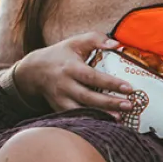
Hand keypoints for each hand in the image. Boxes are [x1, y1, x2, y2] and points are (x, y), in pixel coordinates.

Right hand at [14, 31, 134, 113]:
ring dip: (101, 115)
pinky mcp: (58, 109)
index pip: (92, 77)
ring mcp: (60, 99)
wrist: (33, 71)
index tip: (129, 88)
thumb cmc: (61, 54)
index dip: (110, 83)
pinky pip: (75, 117)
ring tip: (120, 118)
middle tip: (129, 105)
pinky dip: (89, 120)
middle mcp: (64, 85)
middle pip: (88, 97)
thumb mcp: (76, 42)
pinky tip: (105, 123)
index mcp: (70, 68)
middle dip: (109, 103)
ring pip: (81, 111)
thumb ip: (96, 39)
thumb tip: (117, 44)